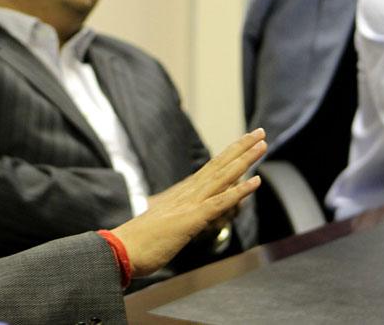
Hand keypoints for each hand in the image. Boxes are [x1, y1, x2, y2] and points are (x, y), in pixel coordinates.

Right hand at [112, 129, 265, 276]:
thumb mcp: (164, 225)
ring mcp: (190, 204)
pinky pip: (220, 202)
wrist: (121, 250)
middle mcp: (188, 193)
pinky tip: (256, 181)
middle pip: (220, 165)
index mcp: (182, 195)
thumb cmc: (140, 242)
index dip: (229, 155)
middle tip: (260, 132)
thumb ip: (177, 219)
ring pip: (223, 177)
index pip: (211, 170)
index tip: (244, 143)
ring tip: (262, 146)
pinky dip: (239, 191)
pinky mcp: (191, 218)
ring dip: (244, 160)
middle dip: (241, 148)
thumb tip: (184, 220)